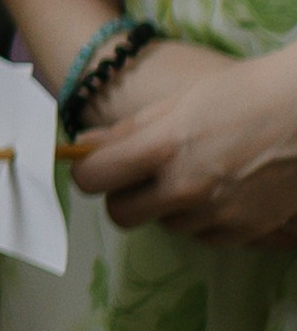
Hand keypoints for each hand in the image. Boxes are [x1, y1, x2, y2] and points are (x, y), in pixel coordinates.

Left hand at [69, 35, 296, 242]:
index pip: (93, 179)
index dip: (90, 171)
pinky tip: (223, 189)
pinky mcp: (246, 232)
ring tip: (198, 172)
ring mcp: (217, 215)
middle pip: (121, 214)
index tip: (99, 165)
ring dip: (169, 205)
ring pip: (165, 225)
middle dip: (125, 195)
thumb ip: (129, 130)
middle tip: (143, 174)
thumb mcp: (181, 101)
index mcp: (164, 147)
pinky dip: (204, 219)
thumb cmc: (247, 94)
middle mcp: (187, 188)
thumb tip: (84, 146)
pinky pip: (204, 236)